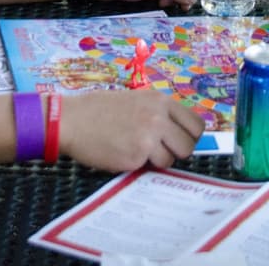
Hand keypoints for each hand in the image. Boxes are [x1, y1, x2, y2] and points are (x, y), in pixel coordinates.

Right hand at [59, 90, 204, 170]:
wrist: (72, 120)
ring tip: (137, 151)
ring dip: (157, 160)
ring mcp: (148, 137)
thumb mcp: (136, 100)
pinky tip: (122, 153)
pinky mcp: (136, 156)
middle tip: (160, 151)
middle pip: (189, 145)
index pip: (196, 123)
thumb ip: (158, 113)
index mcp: (160, 101)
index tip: (180, 141)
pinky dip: (139, 165)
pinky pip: (149, 167)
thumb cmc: (99, 110)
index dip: (190, 136)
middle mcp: (158, 117)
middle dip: (177, 152)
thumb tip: (179, 132)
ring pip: (171, 160)